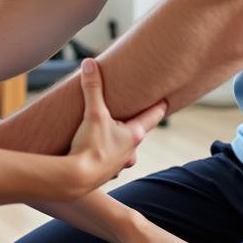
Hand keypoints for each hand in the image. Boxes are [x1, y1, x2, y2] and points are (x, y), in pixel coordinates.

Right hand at [68, 59, 165, 191]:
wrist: (76, 179)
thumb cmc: (90, 146)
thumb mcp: (93, 113)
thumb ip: (92, 87)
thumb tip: (89, 63)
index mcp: (134, 135)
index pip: (152, 117)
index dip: (159, 107)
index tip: (166, 100)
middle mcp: (130, 151)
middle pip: (136, 133)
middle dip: (133, 124)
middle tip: (131, 113)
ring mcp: (119, 164)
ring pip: (123, 149)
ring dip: (118, 141)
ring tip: (108, 133)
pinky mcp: (105, 173)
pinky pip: (108, 160)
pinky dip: (104, 154)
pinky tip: (94, 151)